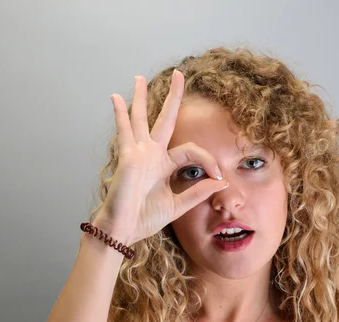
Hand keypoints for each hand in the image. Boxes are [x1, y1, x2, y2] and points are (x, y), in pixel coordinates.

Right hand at [94, 70, 227, 244]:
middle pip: (165, 119)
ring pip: (141, 118)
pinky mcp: (128, 156)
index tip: (219, 175)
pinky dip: (120, 114)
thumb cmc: (144, 219)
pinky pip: (124, 130)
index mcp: (164, 166)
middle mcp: (151, 155)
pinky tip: (115, 98)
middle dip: (173, 97)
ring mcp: (138, 153)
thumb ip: (199, 192)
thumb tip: (223, 181)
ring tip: (139, 78)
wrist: (124, 230)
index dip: (208, 159)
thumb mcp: (179, 205)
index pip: (191, 151)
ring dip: (141, 98)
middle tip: (179, 74)